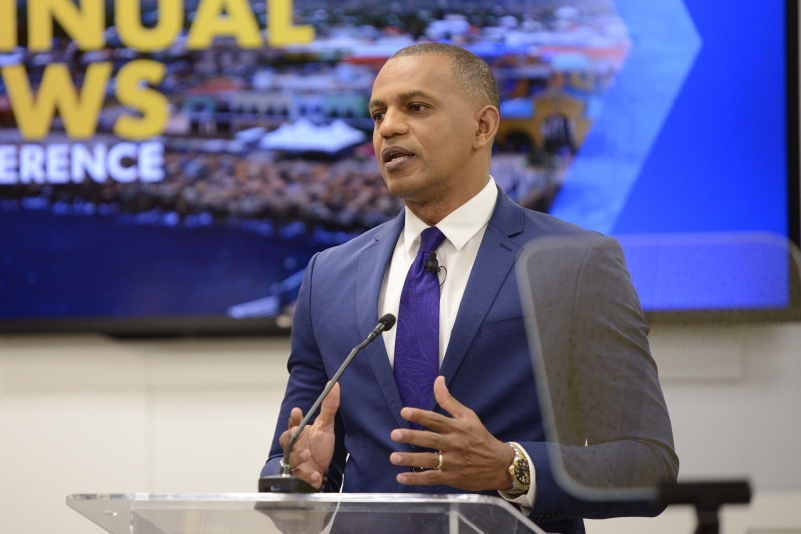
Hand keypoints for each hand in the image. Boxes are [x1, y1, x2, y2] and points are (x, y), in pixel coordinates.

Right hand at [278, 382, 339, 489]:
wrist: (320, 472)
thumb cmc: (320, 448)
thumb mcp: (327, 427)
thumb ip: (329, 407)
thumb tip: (334, 385)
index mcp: (299, 433)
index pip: (293, 424)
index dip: (294, 418)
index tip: (297, 411)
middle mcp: (294, 447)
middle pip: (285, 440)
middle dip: (290, 436)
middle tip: (296, 432)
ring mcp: (295, 463)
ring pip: (290, 459)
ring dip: (298, 456)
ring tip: (307, 454)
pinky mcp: (299, 478)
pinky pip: (299, 477)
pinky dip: (307, 476)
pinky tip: (315, 475)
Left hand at [389, 376, 514, 490]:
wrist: (500, 465)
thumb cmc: (480, 437)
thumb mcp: (468, 416)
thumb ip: (449, 401)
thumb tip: (438, 380)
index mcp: (457, 428)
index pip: (436, 420)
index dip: (420, 415)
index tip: (404, 412)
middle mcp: (454, 444)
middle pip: (430, 440)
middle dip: (412, 437)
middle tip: (395, 434)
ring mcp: (453, 463)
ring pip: (429, 461)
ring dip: (410, 459)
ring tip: (393, 457)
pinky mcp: (452, 478)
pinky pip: (432, 478)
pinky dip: (417, 479)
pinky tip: (401, 477)